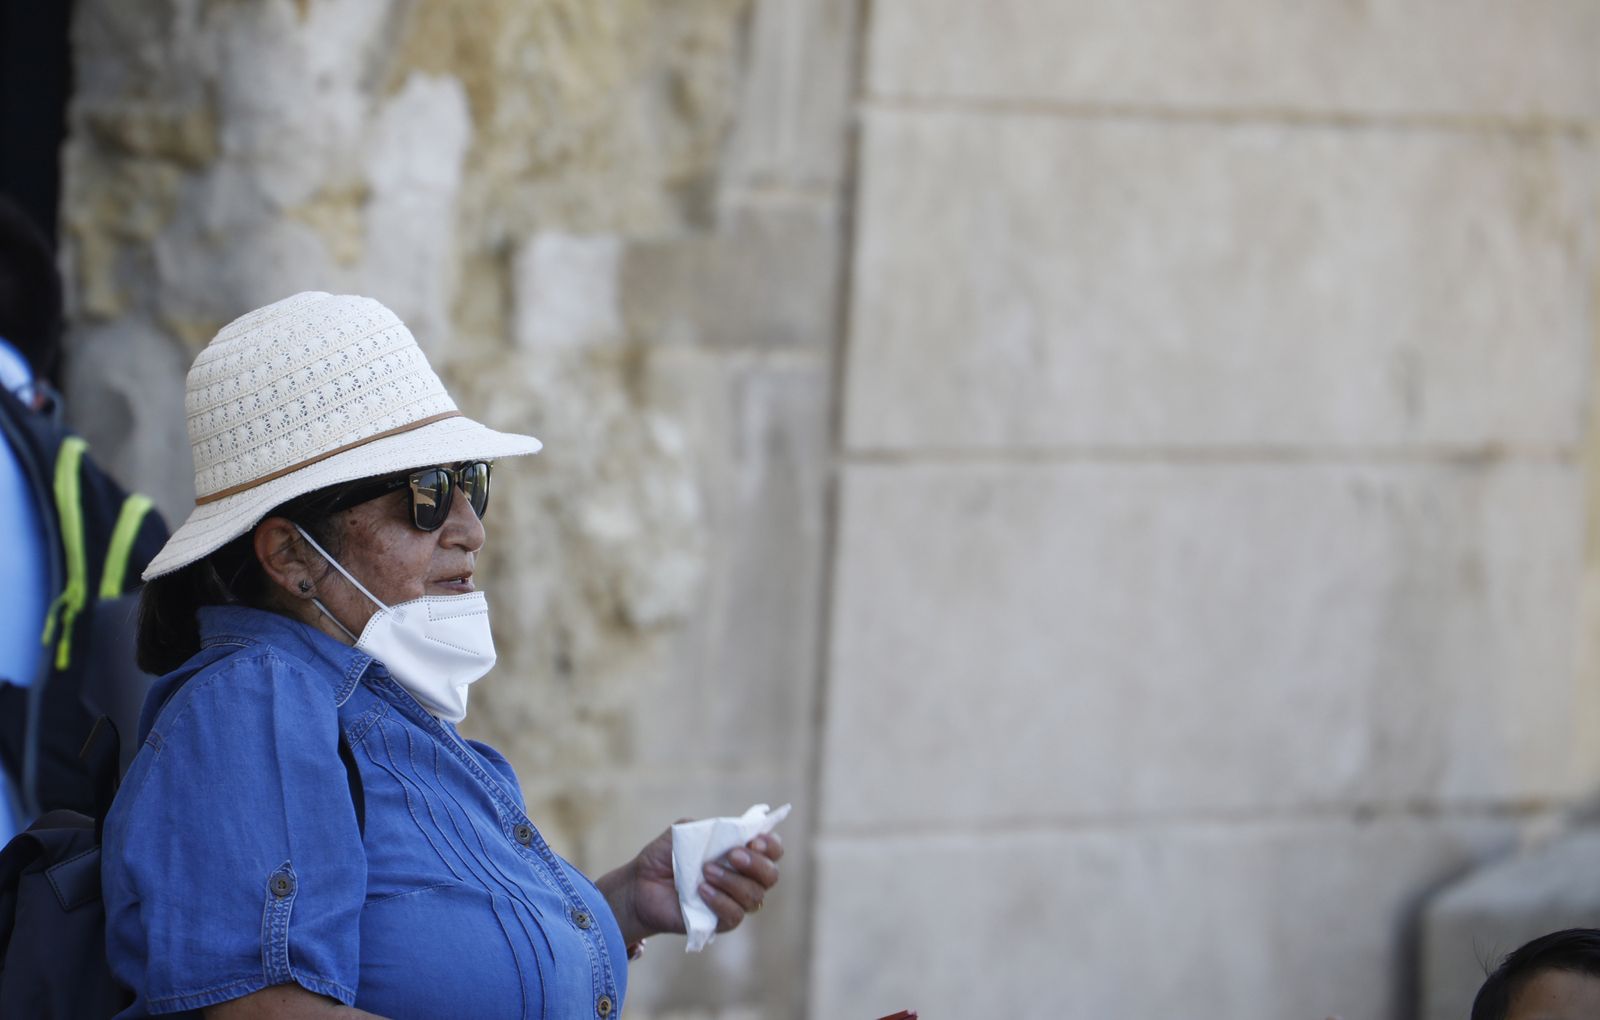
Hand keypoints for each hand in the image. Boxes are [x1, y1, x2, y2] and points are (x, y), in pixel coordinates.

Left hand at [597, 824, 783, 945]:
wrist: (640, 883)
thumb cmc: (665, 856)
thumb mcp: (686, 832)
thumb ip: (711, 829)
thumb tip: (734, 833)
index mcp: (741, 853)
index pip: (773, 851)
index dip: (770, 845)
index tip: (754, 840)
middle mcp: (743, 879)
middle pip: (770, 876)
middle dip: (755, 863)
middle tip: (732, 855)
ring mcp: (733, 902)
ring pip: (754, 897)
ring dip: (732, 881)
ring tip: (705, 872)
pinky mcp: (719, 923)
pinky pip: (735, 916)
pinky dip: (720, 901)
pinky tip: (701, 891)